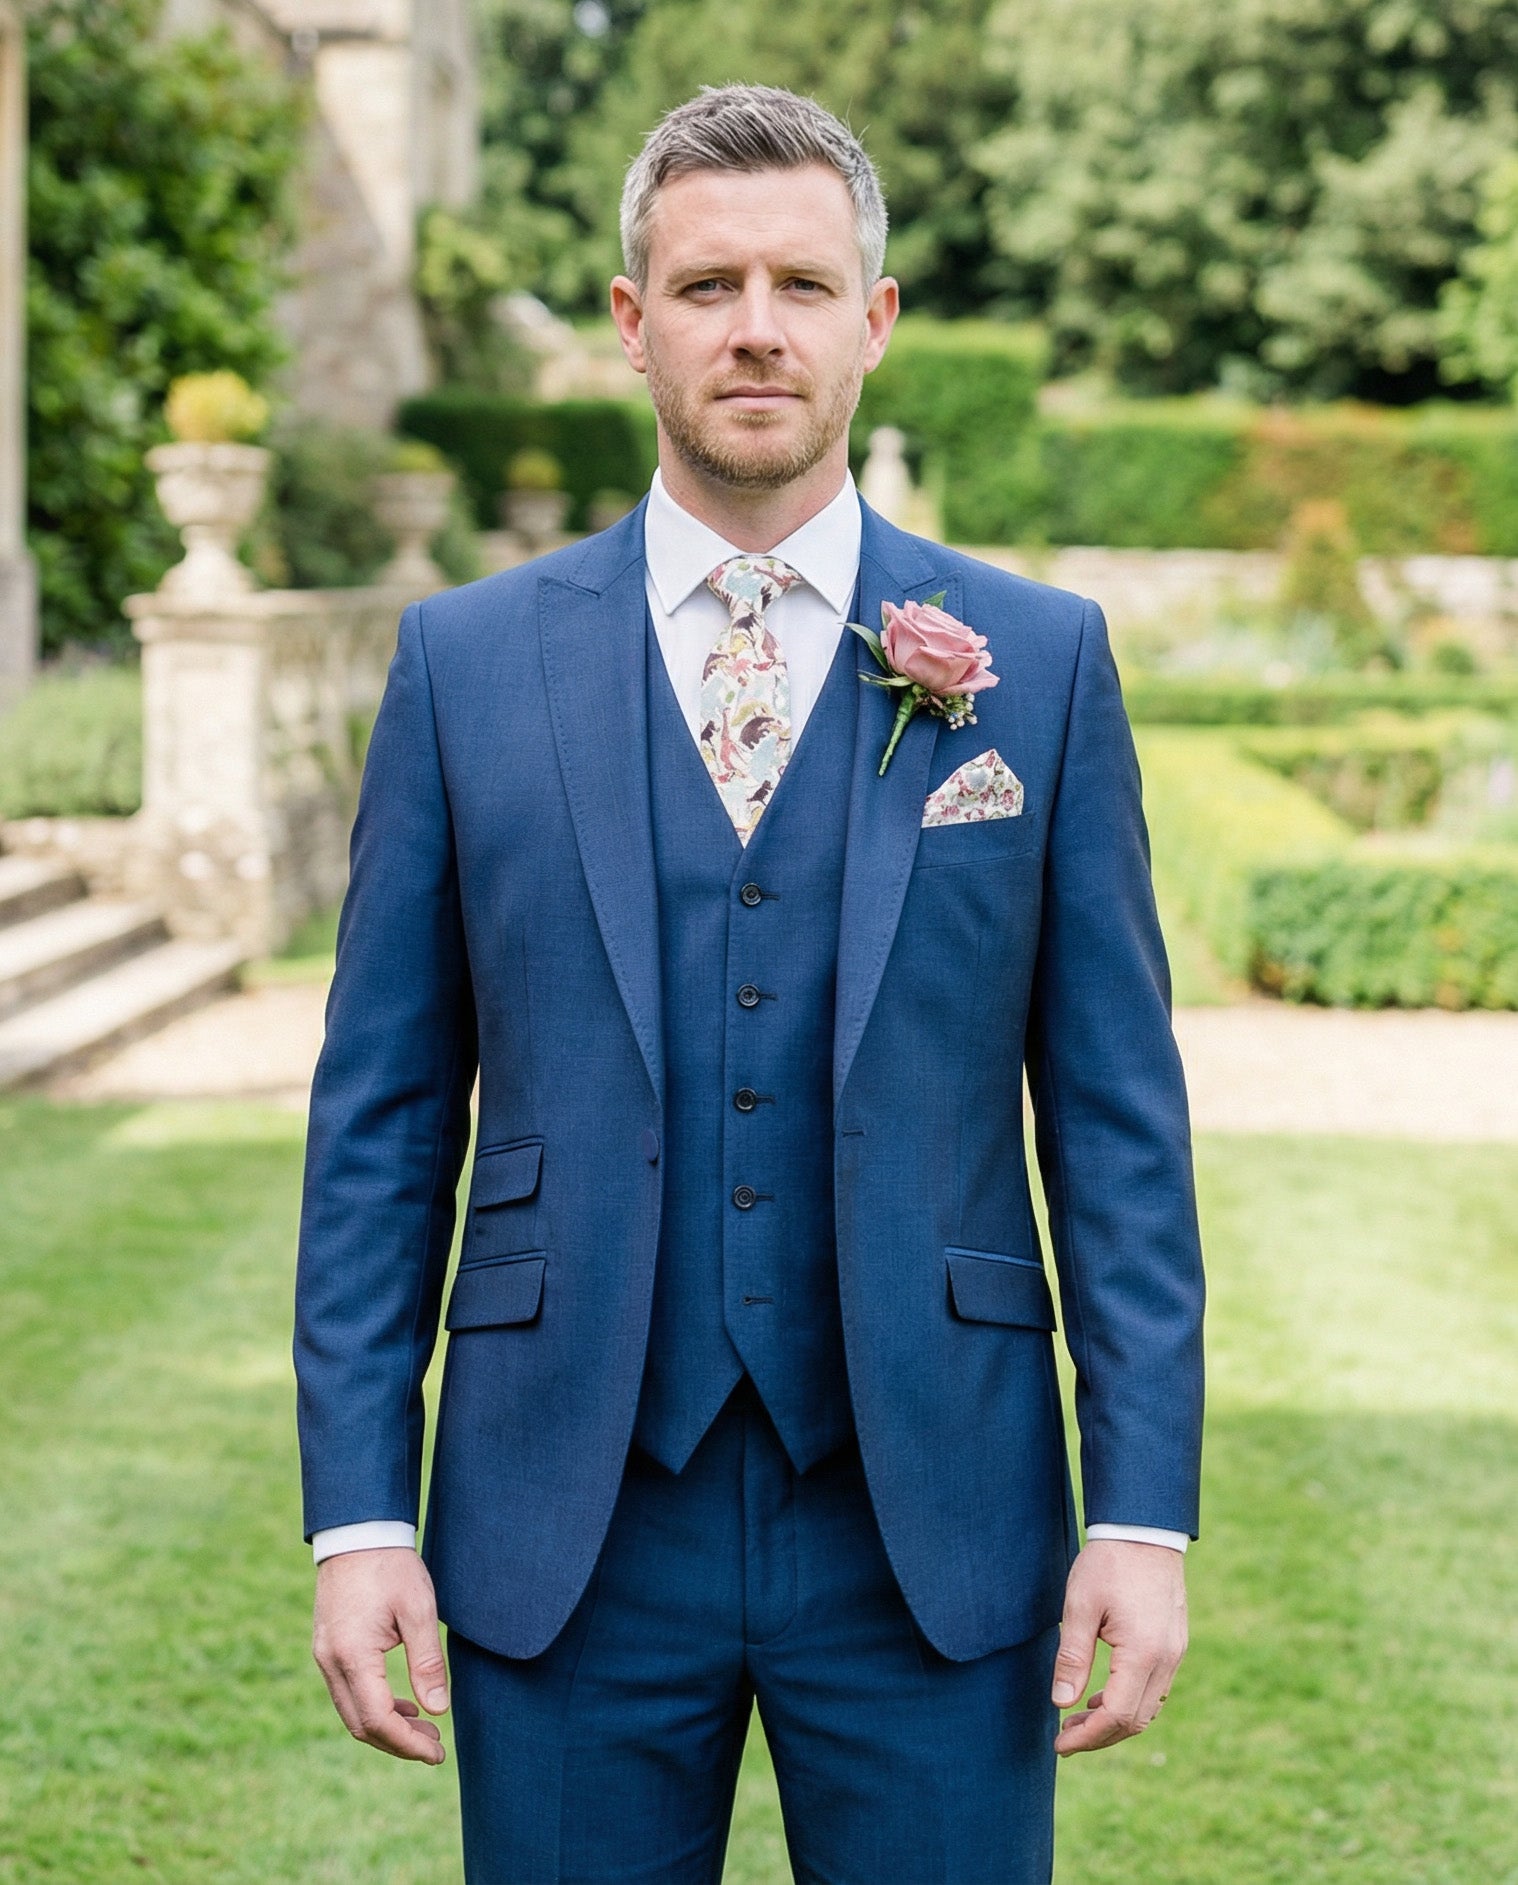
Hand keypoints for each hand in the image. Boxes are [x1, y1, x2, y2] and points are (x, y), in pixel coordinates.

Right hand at [312, 1547, 449, 1763]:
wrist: (357, 1532)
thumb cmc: (391, 1565)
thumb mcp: (418, 1609)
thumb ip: (427, 1662)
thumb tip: (439, 1711)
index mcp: (353, 1655)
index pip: (378, 1720)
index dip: (408, 1744)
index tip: (437, 1753)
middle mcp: (330, 1662)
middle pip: (361, 1725)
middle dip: (398, 1743)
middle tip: (435, 1746)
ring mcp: (324, 1656)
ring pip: (352, 1712)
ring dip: (386, 1726)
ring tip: (425, 1728)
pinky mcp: (327, 1648)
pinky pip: (347, 1692)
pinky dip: (374, 1706)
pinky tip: (403, 1703)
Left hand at [1051, 1539, 1187, 1755]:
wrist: (1145, 1529)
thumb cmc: (1108, 1563)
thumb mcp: (1079, 1606)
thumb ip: (1072, 1657)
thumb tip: (1061, 1703)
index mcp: (1143, 1652)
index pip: (1118, 1716)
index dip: (1088, 1737)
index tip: (1060, 1744)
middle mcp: (1167, 1659)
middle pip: (1137, 1720)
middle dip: (1100, 1736)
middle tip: (1064, 1737)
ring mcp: (1175, 1652)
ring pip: (1149, 1707)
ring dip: (1116, 1721)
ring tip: (1079, 1719)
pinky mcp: (1175, 1643)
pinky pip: (1156, 1688)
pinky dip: (1131, 1701)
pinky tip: (1104, 1695)